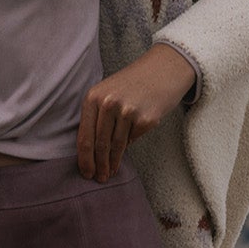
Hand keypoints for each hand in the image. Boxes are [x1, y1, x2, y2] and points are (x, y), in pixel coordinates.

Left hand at [78, 44, 195, 181]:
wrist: (163, 69)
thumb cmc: (133, 83)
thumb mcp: (107, 92)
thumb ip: (96, 116)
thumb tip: (90, 150)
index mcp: (93, 97)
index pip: (85, 136)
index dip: (84, 158)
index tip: (85, 172)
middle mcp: (108, 104)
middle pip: (100, 144)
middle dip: (98, 165)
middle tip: (99, 178)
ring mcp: (128, 111)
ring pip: (117, 146)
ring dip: (113, 162)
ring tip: (111, 172)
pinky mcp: (147, 119)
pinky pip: (134, 139)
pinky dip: (130, 145)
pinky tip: (128, 148)